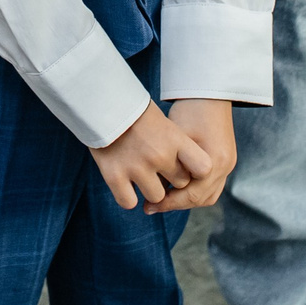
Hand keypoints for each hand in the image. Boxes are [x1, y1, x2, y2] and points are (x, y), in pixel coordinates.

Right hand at [90, 102, 211, 210]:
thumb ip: (177, 147)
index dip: (195, 171)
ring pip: (156, 197)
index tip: (187, 167)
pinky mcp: (114, 176)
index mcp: (175, 139)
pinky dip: (127, 197)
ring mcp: (136, 167)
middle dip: (171, 180)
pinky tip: (125, 184)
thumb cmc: (136, 112)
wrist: (102, 102)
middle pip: (180, 184)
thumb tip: (188, 173)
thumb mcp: (164, 123)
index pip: (203, 168)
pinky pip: (129, 202)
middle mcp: (159, 155)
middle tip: (158, 168)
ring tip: (140, 175)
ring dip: (150, 189)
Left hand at [148, 100, 236, 213]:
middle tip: (152, 206)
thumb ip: (169, 165)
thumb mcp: (175, 138)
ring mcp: (229, 164)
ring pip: (209, 196)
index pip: (191, 196)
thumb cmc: (189, 110)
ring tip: (163, 198)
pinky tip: (177, 187)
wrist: (210, 93)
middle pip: (201, 199)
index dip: (168, 204)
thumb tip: (151, 189)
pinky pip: (213, 186)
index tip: (148, 206)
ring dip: (187, 200)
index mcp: (214, 161)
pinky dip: (196, 191)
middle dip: (176, 205)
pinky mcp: (227, 160)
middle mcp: (225, 166)